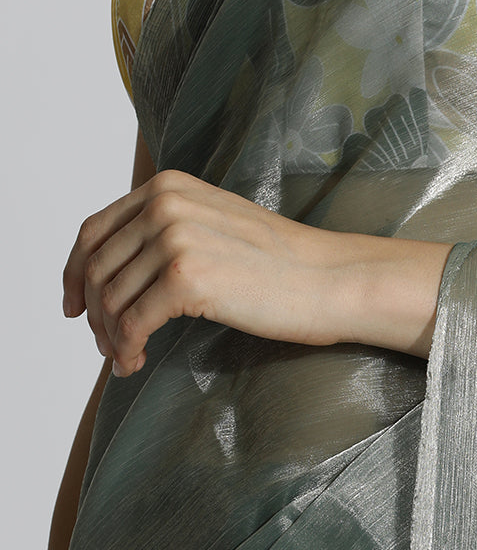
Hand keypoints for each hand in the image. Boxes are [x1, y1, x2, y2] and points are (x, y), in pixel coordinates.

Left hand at [62, 170, 452, 372]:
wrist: (330, 279)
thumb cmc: (282, 263)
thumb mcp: (215, 224)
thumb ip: (167, 230)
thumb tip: (114, 273)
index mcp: (168, 187)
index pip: (95, 230)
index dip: (75, 273)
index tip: (74, 304)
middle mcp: (164, 204)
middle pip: (96, 267)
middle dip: (93, 313)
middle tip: (105, 345)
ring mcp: (174, 237)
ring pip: (109, 299)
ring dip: (109, 337)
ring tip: (125, 358)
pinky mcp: (185, 277)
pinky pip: (131, 323)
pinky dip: (127, 349)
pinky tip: (137, 363)